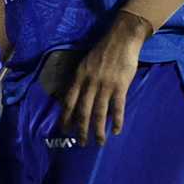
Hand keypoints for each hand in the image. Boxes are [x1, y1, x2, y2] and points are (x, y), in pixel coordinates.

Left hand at [61, 11, 151, 145]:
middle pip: (82, 110)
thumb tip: (74, 97)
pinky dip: (117, 120)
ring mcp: (105, 85)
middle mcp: (89, 83)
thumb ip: (80, 80)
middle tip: (80, 142)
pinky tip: (116, 131)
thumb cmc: (101, 51)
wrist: (120, 40)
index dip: (65, 116)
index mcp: (78, 77)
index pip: (68, 101)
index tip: (63, 129)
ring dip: (98, 129)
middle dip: (80, 128)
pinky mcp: (120, 86)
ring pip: (99, 112)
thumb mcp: (84, 64)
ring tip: (99, 142)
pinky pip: (118, 107)